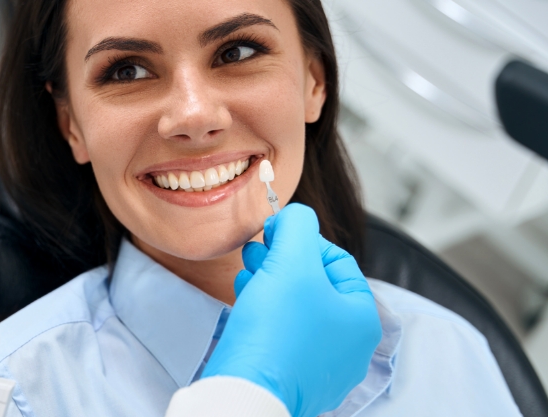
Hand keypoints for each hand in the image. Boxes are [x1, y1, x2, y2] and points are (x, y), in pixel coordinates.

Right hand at [201, 203, 381, 416]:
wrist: (246, 391)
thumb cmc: (275, 331)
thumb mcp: (291, 261)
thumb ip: (298, 226)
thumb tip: (294, 216)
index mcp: (362, 318)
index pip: (336, 260)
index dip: (301, 239)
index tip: (270, 235)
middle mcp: (350, 347)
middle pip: (315, 285)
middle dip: (282, 262)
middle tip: (255, 253)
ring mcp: (323, 367)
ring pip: (297, 310)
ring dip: (271, 285)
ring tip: (247, 276)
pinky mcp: (293, 378)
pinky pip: (283, 335)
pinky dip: (266, 314)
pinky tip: (246, 304)